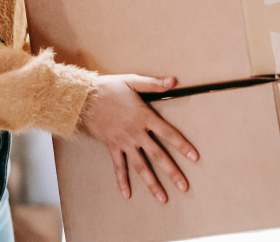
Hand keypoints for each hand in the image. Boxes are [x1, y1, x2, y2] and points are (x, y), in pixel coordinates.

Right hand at [78, 74, 198, 203]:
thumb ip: (154, 84)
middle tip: (184, 187)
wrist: (84, 98)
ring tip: (162, 198)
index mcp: (144, 117)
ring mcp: (124, 142)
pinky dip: (122, 181)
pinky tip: (127, 194)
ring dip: (152, 183)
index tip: (195, 157)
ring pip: (140, 166)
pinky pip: (118, 167)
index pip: (168, 133)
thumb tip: (174, 80)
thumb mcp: (132, 81)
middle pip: (158, 155)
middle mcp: (136, 133)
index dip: (182, 145)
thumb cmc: (109, 88)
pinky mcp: (112, 147)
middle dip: (172, 172)